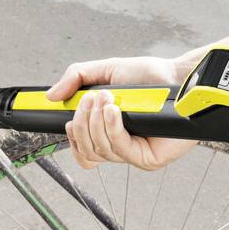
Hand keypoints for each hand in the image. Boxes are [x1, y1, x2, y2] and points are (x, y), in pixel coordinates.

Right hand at [47, 56, 194, 170]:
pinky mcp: (148, 158)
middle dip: (81, 122)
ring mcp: (134, 154)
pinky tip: (114, 110)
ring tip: (107, 98)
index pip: (83, 152)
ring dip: (97, 121)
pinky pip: (119, 148)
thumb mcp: (105, 71)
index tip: (67, 120)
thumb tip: (52, 96)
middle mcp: (121, 147)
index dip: (72, 139)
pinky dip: (111, 127)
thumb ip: (76, 79)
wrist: (176, 76)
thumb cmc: (148, 76)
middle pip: (86, 151)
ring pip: (99, 149)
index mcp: (109, 132)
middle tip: (90, 99)